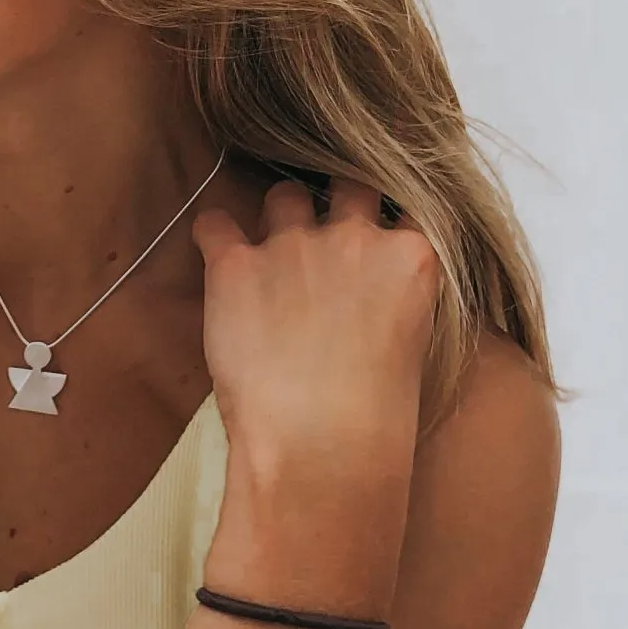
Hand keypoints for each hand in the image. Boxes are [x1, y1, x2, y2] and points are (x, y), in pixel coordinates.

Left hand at [192, 171, 441, 479]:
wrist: (322, 442)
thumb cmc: (374, 419)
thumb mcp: (414, 349)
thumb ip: (396, 306)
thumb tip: (370, 304)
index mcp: (410, 258)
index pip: (401, 215)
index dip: (381, 230)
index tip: (368, 251)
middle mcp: (355, 237)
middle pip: (348, 186)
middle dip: (335, 204)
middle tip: (319, 241)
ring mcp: (293, 244)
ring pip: (283, 194)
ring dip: (277, 215)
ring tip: (268, 251)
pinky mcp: (235, 265)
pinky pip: (215, 223)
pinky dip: (213, 233)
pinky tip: (214, 249)